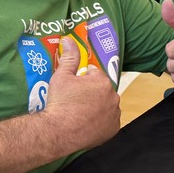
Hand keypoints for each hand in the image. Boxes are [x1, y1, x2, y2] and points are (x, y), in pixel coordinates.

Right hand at [44, 36, 121, 150]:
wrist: (58, 131)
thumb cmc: (60, 103)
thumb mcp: (61, 77)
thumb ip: (69, 58)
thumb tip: (69, 40)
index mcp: (102, 81)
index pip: (94, 74)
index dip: (82, 79)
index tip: (74, 87)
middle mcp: (113, 96)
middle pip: (102, 89)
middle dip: (92, 92)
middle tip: (76, 100)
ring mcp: (115, 113)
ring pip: (107, 105)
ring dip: (98, 106)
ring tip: (80, 112)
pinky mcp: (113, 128)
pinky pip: (109, 121)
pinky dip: (101, 121)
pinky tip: (88, 123)